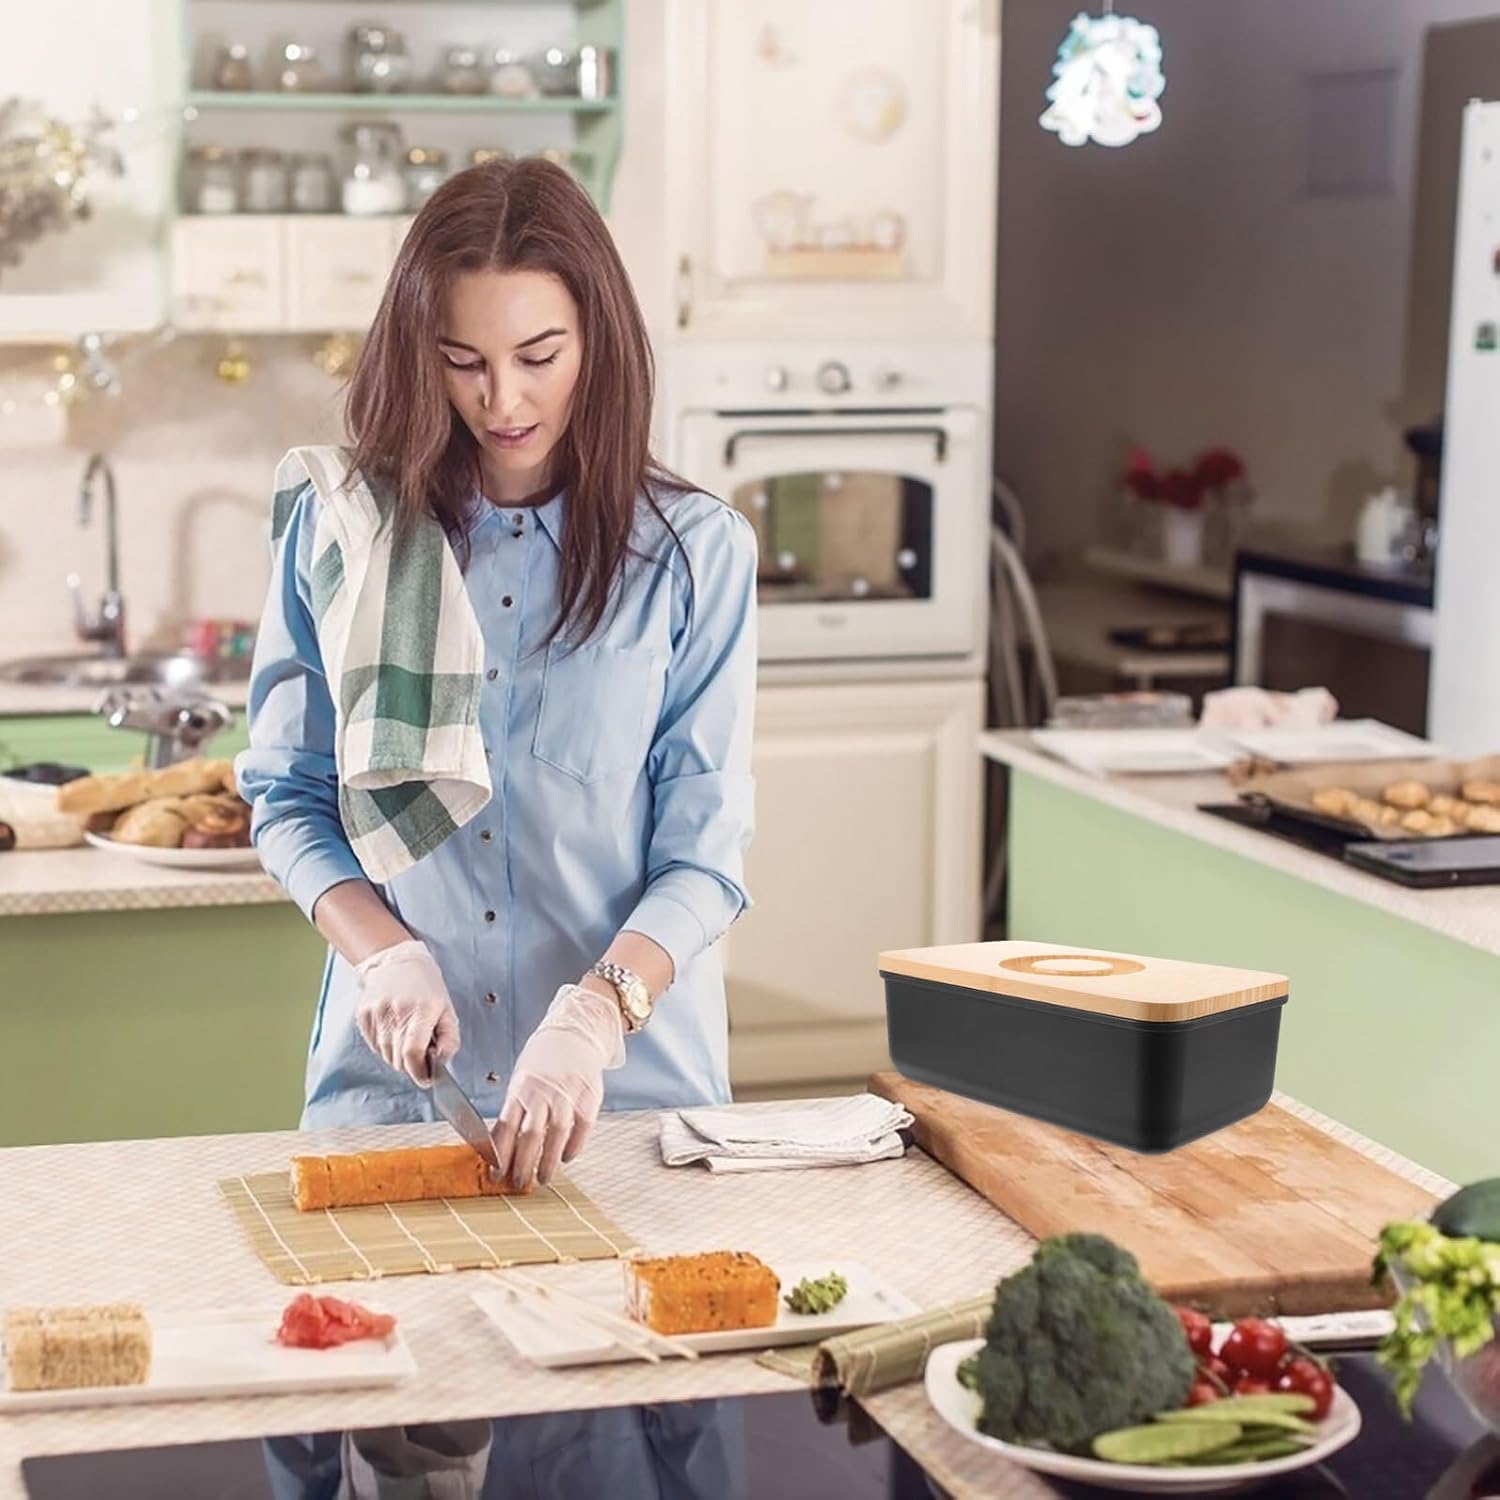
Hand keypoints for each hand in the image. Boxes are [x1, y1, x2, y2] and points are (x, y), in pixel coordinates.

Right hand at [353, 938, 459, 1086]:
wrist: (397, 961)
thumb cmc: (427, 987)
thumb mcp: (448, 1010)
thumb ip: (450, 1040)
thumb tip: (441, 1063)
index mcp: (420, 1010)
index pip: (413, 1054)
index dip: (419, 1072)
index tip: (426, 1078)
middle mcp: (395, 1012)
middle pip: (399, 1060)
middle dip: (411, 1064)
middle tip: (420, 1050)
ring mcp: (376, 1013)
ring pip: (386, 1055)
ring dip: (397, 1055)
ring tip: (406, 1035)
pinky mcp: (363, 1015)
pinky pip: (373, 1046)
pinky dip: (385, 1045)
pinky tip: (393, 1029)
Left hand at [491, 984, 624, 1188]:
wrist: (574, 1032)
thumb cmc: (543, 1060)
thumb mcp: (521, 1079)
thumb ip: (515, 1109)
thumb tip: (501, 1147)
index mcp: (521, 1089)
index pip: (506, 1127)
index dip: (500, 1154)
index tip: (496, 1175)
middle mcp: (543, 1091)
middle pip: (530, 1135)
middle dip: (523, 1164)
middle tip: (519, 1184)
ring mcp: (567, 1092)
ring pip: (556, 1134)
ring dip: (549, 1161)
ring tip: (543, 1178)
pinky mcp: (590, 1094)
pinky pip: (583, 1125)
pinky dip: (575, 1145)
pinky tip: (567, 1157)